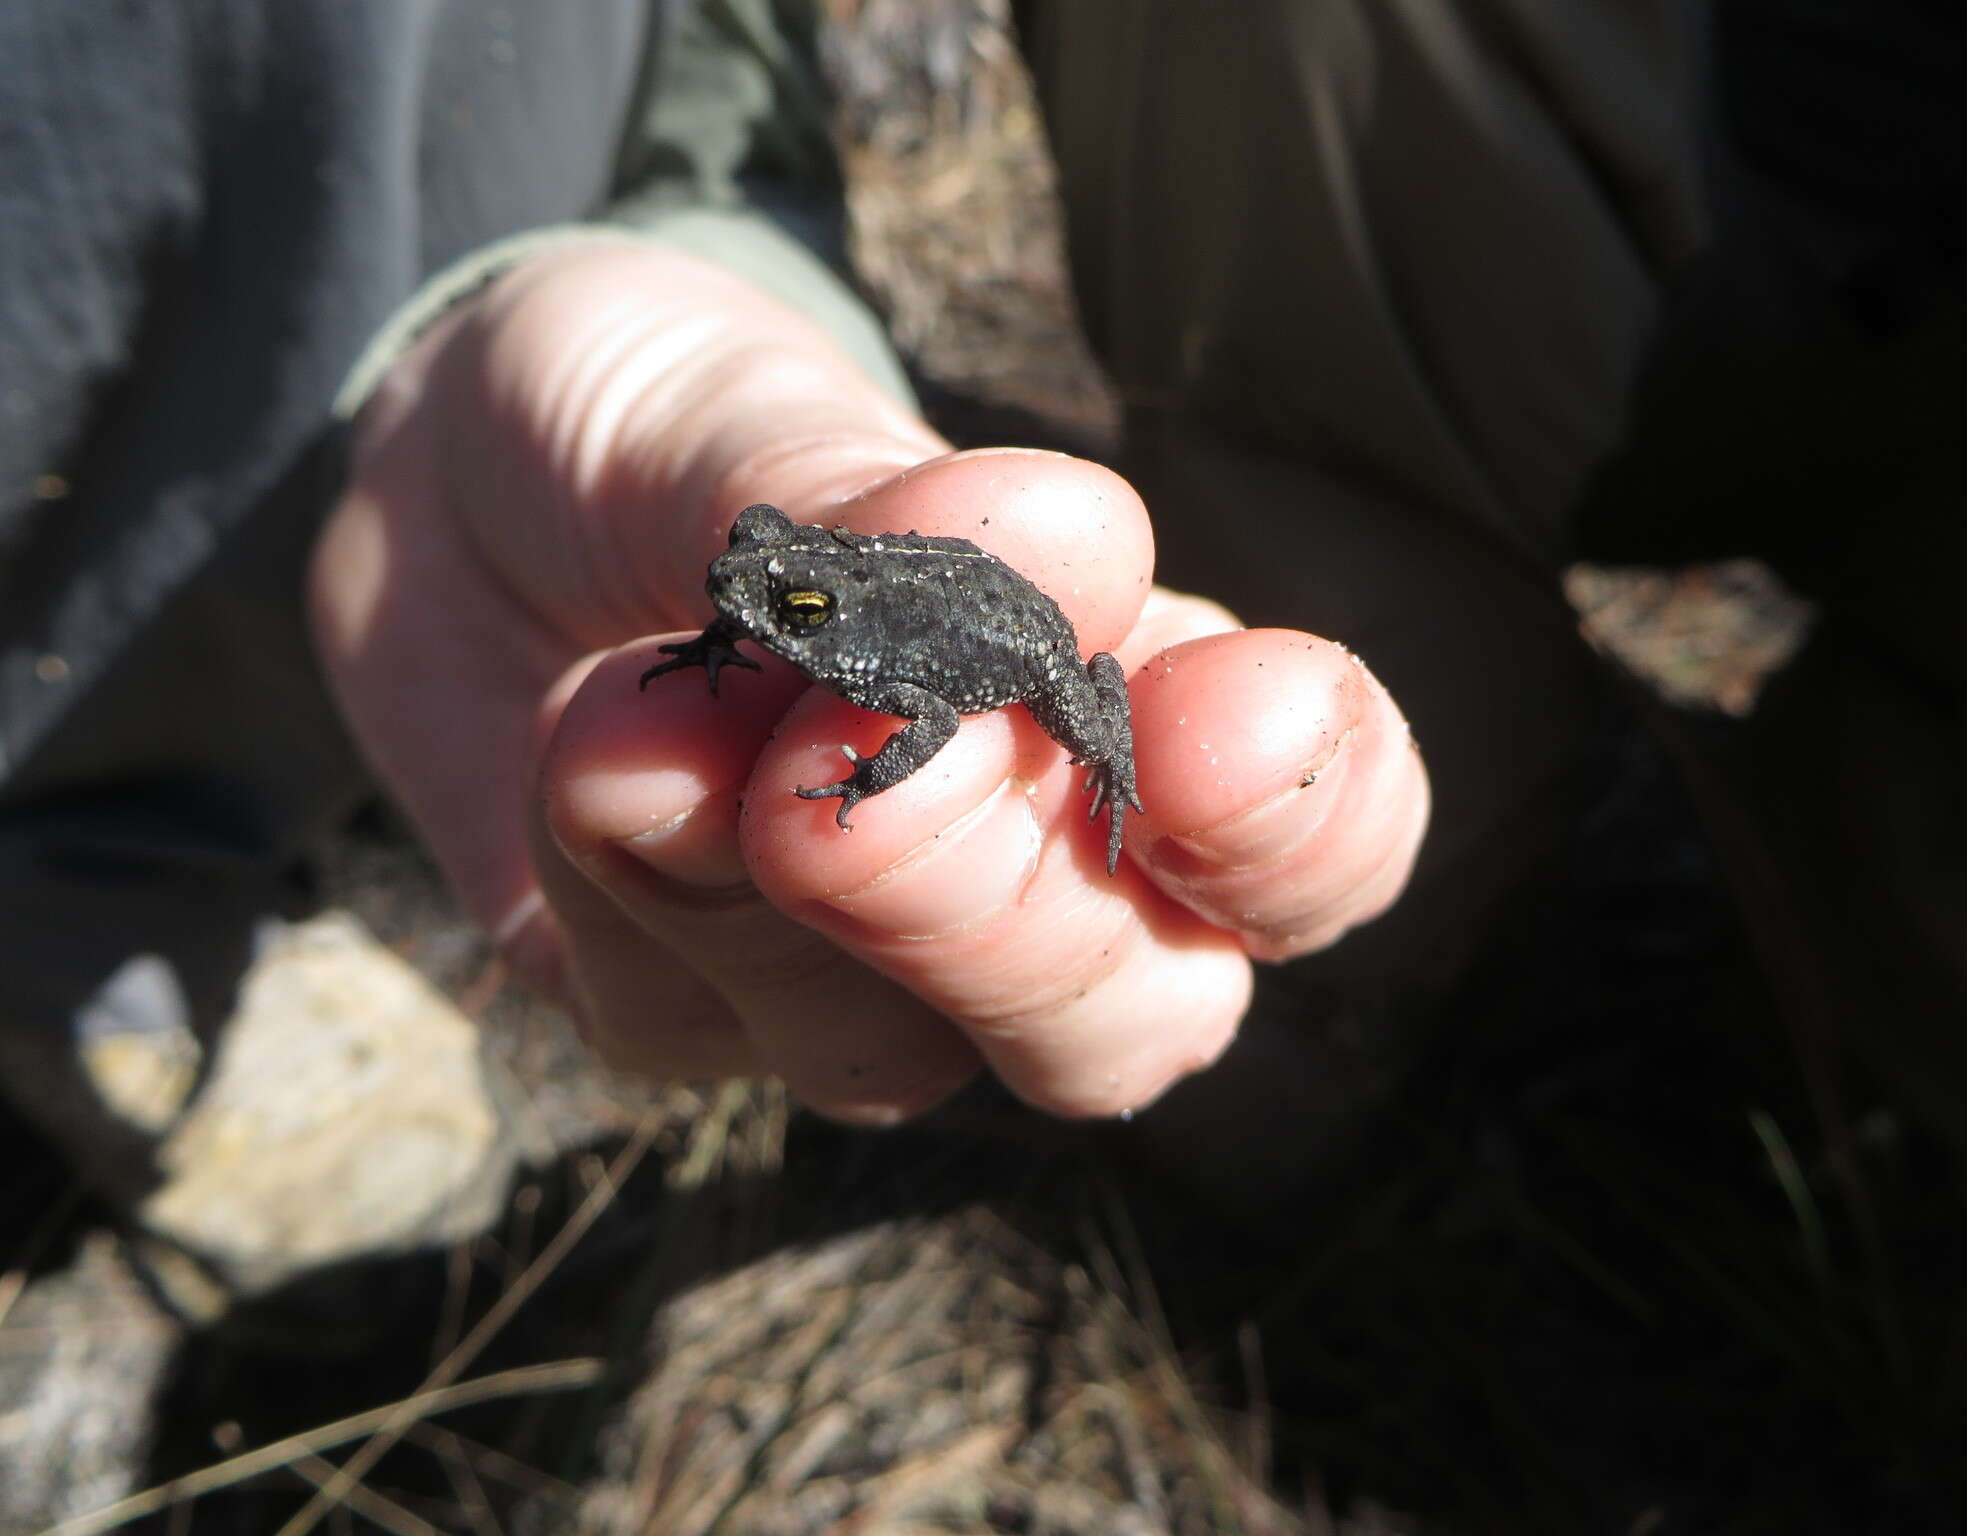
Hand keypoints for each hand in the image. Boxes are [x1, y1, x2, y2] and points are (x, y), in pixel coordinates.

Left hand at [311, 240, 1429, 1121]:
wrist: (450, 465)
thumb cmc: (668, 422)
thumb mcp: (754, 410)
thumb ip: (892, 517)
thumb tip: (1073, 547)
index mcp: (1134, 709)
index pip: (1320, 843)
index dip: (1303, 822)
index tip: (1220, 722)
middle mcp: (1026, 880)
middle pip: (1133, 1020)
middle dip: (1011, 908)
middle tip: (878, 776)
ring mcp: (851, 979)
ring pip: (894, 1055)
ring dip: (766, 880)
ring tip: (642, 701)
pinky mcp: (678, 1015)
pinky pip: (679, 1011)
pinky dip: (623, 866)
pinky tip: (585, 735)